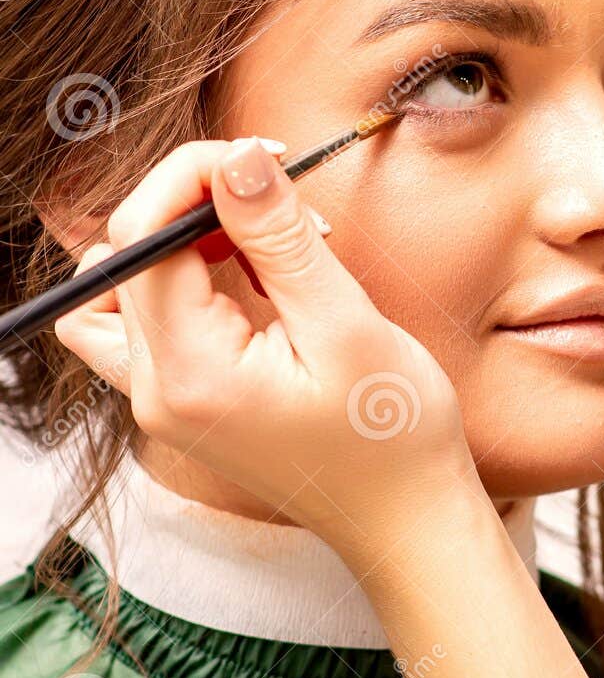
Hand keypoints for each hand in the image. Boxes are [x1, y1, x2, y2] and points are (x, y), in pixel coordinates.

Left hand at [53, 137, 481, 575]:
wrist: (404, 520)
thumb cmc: (391, 438)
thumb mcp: (347, 326)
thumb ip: (281, 240)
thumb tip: (238, 159)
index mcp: (188, 376)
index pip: (143, 240)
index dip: (193, 177)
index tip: (263, 157)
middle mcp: (155, 391)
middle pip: (125, 255)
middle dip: (194, 203)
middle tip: (278, 198)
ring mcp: (162, 398)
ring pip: (125, 283)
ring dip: (183, 241)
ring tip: (265, 244)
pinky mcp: (181, 396)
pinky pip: (150, 316)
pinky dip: (186, 279)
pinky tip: (251, 277)